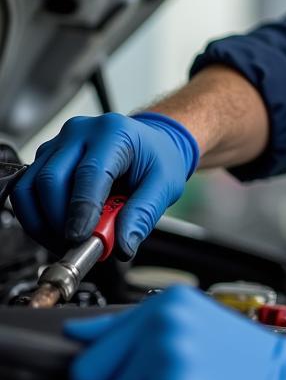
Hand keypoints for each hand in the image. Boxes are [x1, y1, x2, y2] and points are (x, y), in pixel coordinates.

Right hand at [12, 111, 198, 258]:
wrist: (152, 143)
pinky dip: (36, 216)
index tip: (79, 238)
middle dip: (58, 220)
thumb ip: (143, 214)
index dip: (81, 209)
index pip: (89, 173)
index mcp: (114, 133)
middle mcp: (80, 133)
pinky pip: (27, 190)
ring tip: (66, 242)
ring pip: (31, 186)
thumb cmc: (157, 159)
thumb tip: (122, 246)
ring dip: (42, 222)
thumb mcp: (164, 185)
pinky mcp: (46, 158)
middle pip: (51, 179)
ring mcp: (59, 143)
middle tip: (76, 246)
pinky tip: (55, 231)